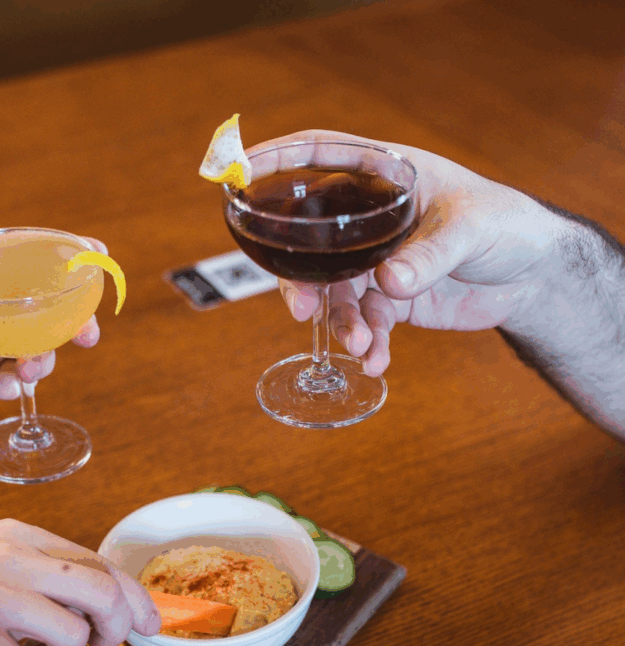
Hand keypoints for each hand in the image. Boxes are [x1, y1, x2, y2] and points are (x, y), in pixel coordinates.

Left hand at [0, 238, 107, 414]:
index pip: (24, 264)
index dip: (63, 258)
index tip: (96, 254)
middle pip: (46, 312)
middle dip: (74, 322)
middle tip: (88, 335)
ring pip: (37, 350)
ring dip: (43, 360)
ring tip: (28, 372)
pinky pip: (13, 383)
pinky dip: (12, 388)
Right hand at [260, 131, 559, 375]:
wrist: (533, 276)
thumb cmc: (508, 225)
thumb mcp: (472, 228)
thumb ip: (430, 254)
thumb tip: (390, 283)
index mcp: (385, 175)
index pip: (321, 155)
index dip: (277, 158)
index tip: (240, 171)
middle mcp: (370, 217)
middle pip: (313, 240)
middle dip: (301, 279)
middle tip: (302, 310)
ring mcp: (376, 260)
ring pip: (335, 292)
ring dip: (341, 324)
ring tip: (360, 347)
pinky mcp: (390, 300)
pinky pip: (364, 324)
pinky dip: (367, 346)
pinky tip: (376, 362)